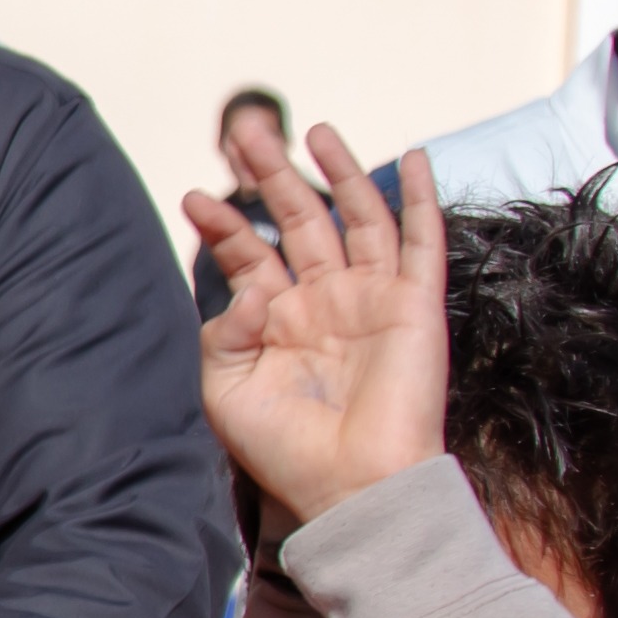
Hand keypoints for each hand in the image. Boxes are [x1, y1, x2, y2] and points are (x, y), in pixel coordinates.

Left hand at [178, 124, 442, 533]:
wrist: (352, 488)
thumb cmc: (288, 451)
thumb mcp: (226, 392)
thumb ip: (222, 333)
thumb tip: (249, 284)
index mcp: (279, 322)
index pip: (249, 255)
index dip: (224, 224)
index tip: (195, 197)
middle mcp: (325, 302)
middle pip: (299, 219)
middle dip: (273, 174)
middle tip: (245, 130)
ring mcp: (371, 299)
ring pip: (357, 217)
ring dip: (339, 171)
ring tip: (313, 130)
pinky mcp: (414, 305)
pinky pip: (422, 241)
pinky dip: (421, 198)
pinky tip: (414, 157)